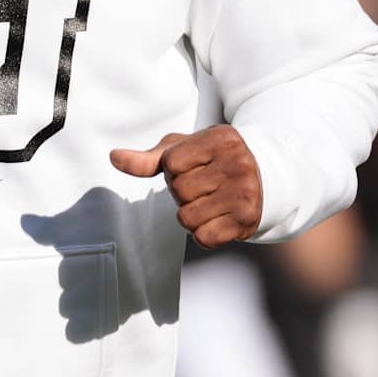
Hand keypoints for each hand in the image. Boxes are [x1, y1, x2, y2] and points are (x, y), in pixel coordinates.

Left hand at [110, 125, 262, 248]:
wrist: (264, 178)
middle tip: (204, 187)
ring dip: (191, 215)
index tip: (195, 167)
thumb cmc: (214, 161)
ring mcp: (245, 193)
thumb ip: (150, 158)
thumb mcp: (186, 150)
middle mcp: (238, 163)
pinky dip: (204, 234)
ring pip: (187, 218)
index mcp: (221, 138)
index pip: (172, 162)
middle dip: (183, 194)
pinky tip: (218, 219)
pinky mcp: (246, 220)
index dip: (175, 169)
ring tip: (210, 202)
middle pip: (180, 191)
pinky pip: (203, 238)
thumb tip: (114, 157)